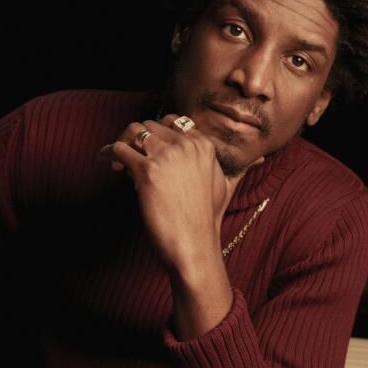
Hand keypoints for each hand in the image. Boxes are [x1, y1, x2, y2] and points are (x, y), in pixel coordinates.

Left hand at [99, 114, 260, 270]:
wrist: (194, 245)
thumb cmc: (207, 219)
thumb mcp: (227, 186)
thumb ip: (240, 168)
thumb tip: (261, 157)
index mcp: (204, 144)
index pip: (174, 122)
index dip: (158, 135)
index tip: (151, 151)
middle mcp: (186, 145)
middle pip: (151, 125)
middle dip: (138, 140)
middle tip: (130, 159)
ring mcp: (167, 156)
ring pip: (134, 131)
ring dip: (123, 142)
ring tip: (118, 162)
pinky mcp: (147, 171)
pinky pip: (120, 149)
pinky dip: (109, 152)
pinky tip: (107, 161)